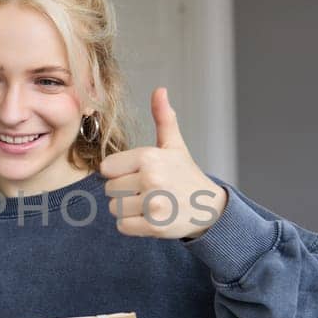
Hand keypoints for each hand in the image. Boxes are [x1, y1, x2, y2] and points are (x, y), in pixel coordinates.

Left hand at [100, 88, 227, 239]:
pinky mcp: (155, 226)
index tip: (137, 174)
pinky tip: (150, 217)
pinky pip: (123, 226)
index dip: (119, 173)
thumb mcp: (174, 145)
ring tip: (149, 204)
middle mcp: (151, 179)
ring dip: (127, 210)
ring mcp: (154, 204)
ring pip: (115, 209)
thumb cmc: (185, 175)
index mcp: (149, 157)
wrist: (210, 207)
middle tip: (147, 191)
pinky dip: (132, 225)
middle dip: (124, 192)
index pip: (107, 169)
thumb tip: (160, 90)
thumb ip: (163, 118)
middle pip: (110, 190)